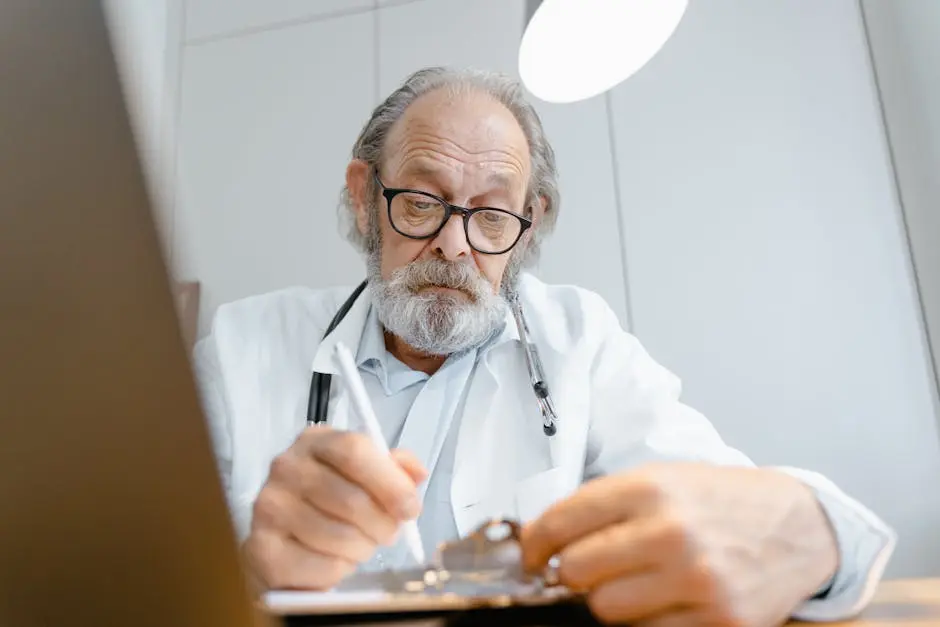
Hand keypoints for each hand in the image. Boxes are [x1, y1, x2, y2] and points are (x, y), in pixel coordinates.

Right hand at [243, 426, 426, 589]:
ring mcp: (269, 508)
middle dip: (382, 524)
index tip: (410, 507)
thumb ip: (394, 468)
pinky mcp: (262, 549)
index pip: (355, 451)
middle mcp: (286, 468)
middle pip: (351, 499)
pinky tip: (336, 560)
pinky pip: (322, 566)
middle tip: (387, 533)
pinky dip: (340, 569)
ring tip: (360, 545)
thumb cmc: (331, 502)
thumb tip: (416, 474)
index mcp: (315, 441)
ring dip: (362, 548)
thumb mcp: (365, 474)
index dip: (391, 483)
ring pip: (339, 537)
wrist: (283, 539)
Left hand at [521, 463, 837, 625]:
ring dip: (609, 600)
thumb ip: (604, 504)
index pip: (561, 520)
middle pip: (575, 571)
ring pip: (606, 610)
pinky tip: (663, 601)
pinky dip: (646, 622)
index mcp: (650, 488)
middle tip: (586, 569)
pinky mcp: (722, 621)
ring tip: (633, 583)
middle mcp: (672, 532)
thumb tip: (543, 538)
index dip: (534, 542)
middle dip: (571, 573)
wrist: (797, 524)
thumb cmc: (719, 500)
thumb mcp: (662, 479)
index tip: (532, 554)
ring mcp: (698, 581)